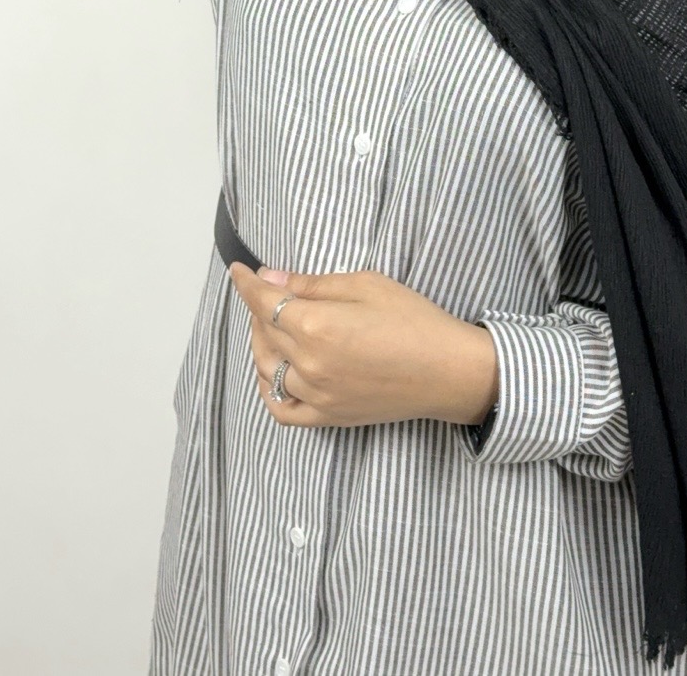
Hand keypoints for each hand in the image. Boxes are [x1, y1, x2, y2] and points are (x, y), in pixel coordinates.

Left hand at [228, 261, 497, 428]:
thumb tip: (272, 278)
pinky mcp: (328, 416)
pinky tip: (274, 371)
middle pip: (265, 332)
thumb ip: (313, 284)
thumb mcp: (365, 284)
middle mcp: (309, 364)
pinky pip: (282, 410)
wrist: (448, 371)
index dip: (246, 283)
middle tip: (271, 290)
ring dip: (263, 343)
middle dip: (260, 307)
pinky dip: (269, 390)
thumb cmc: (414, 320)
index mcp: (316, 326)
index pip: (264, 302)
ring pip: (268, 368)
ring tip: (274, 325)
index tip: (238, 270)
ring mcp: (316, 395)